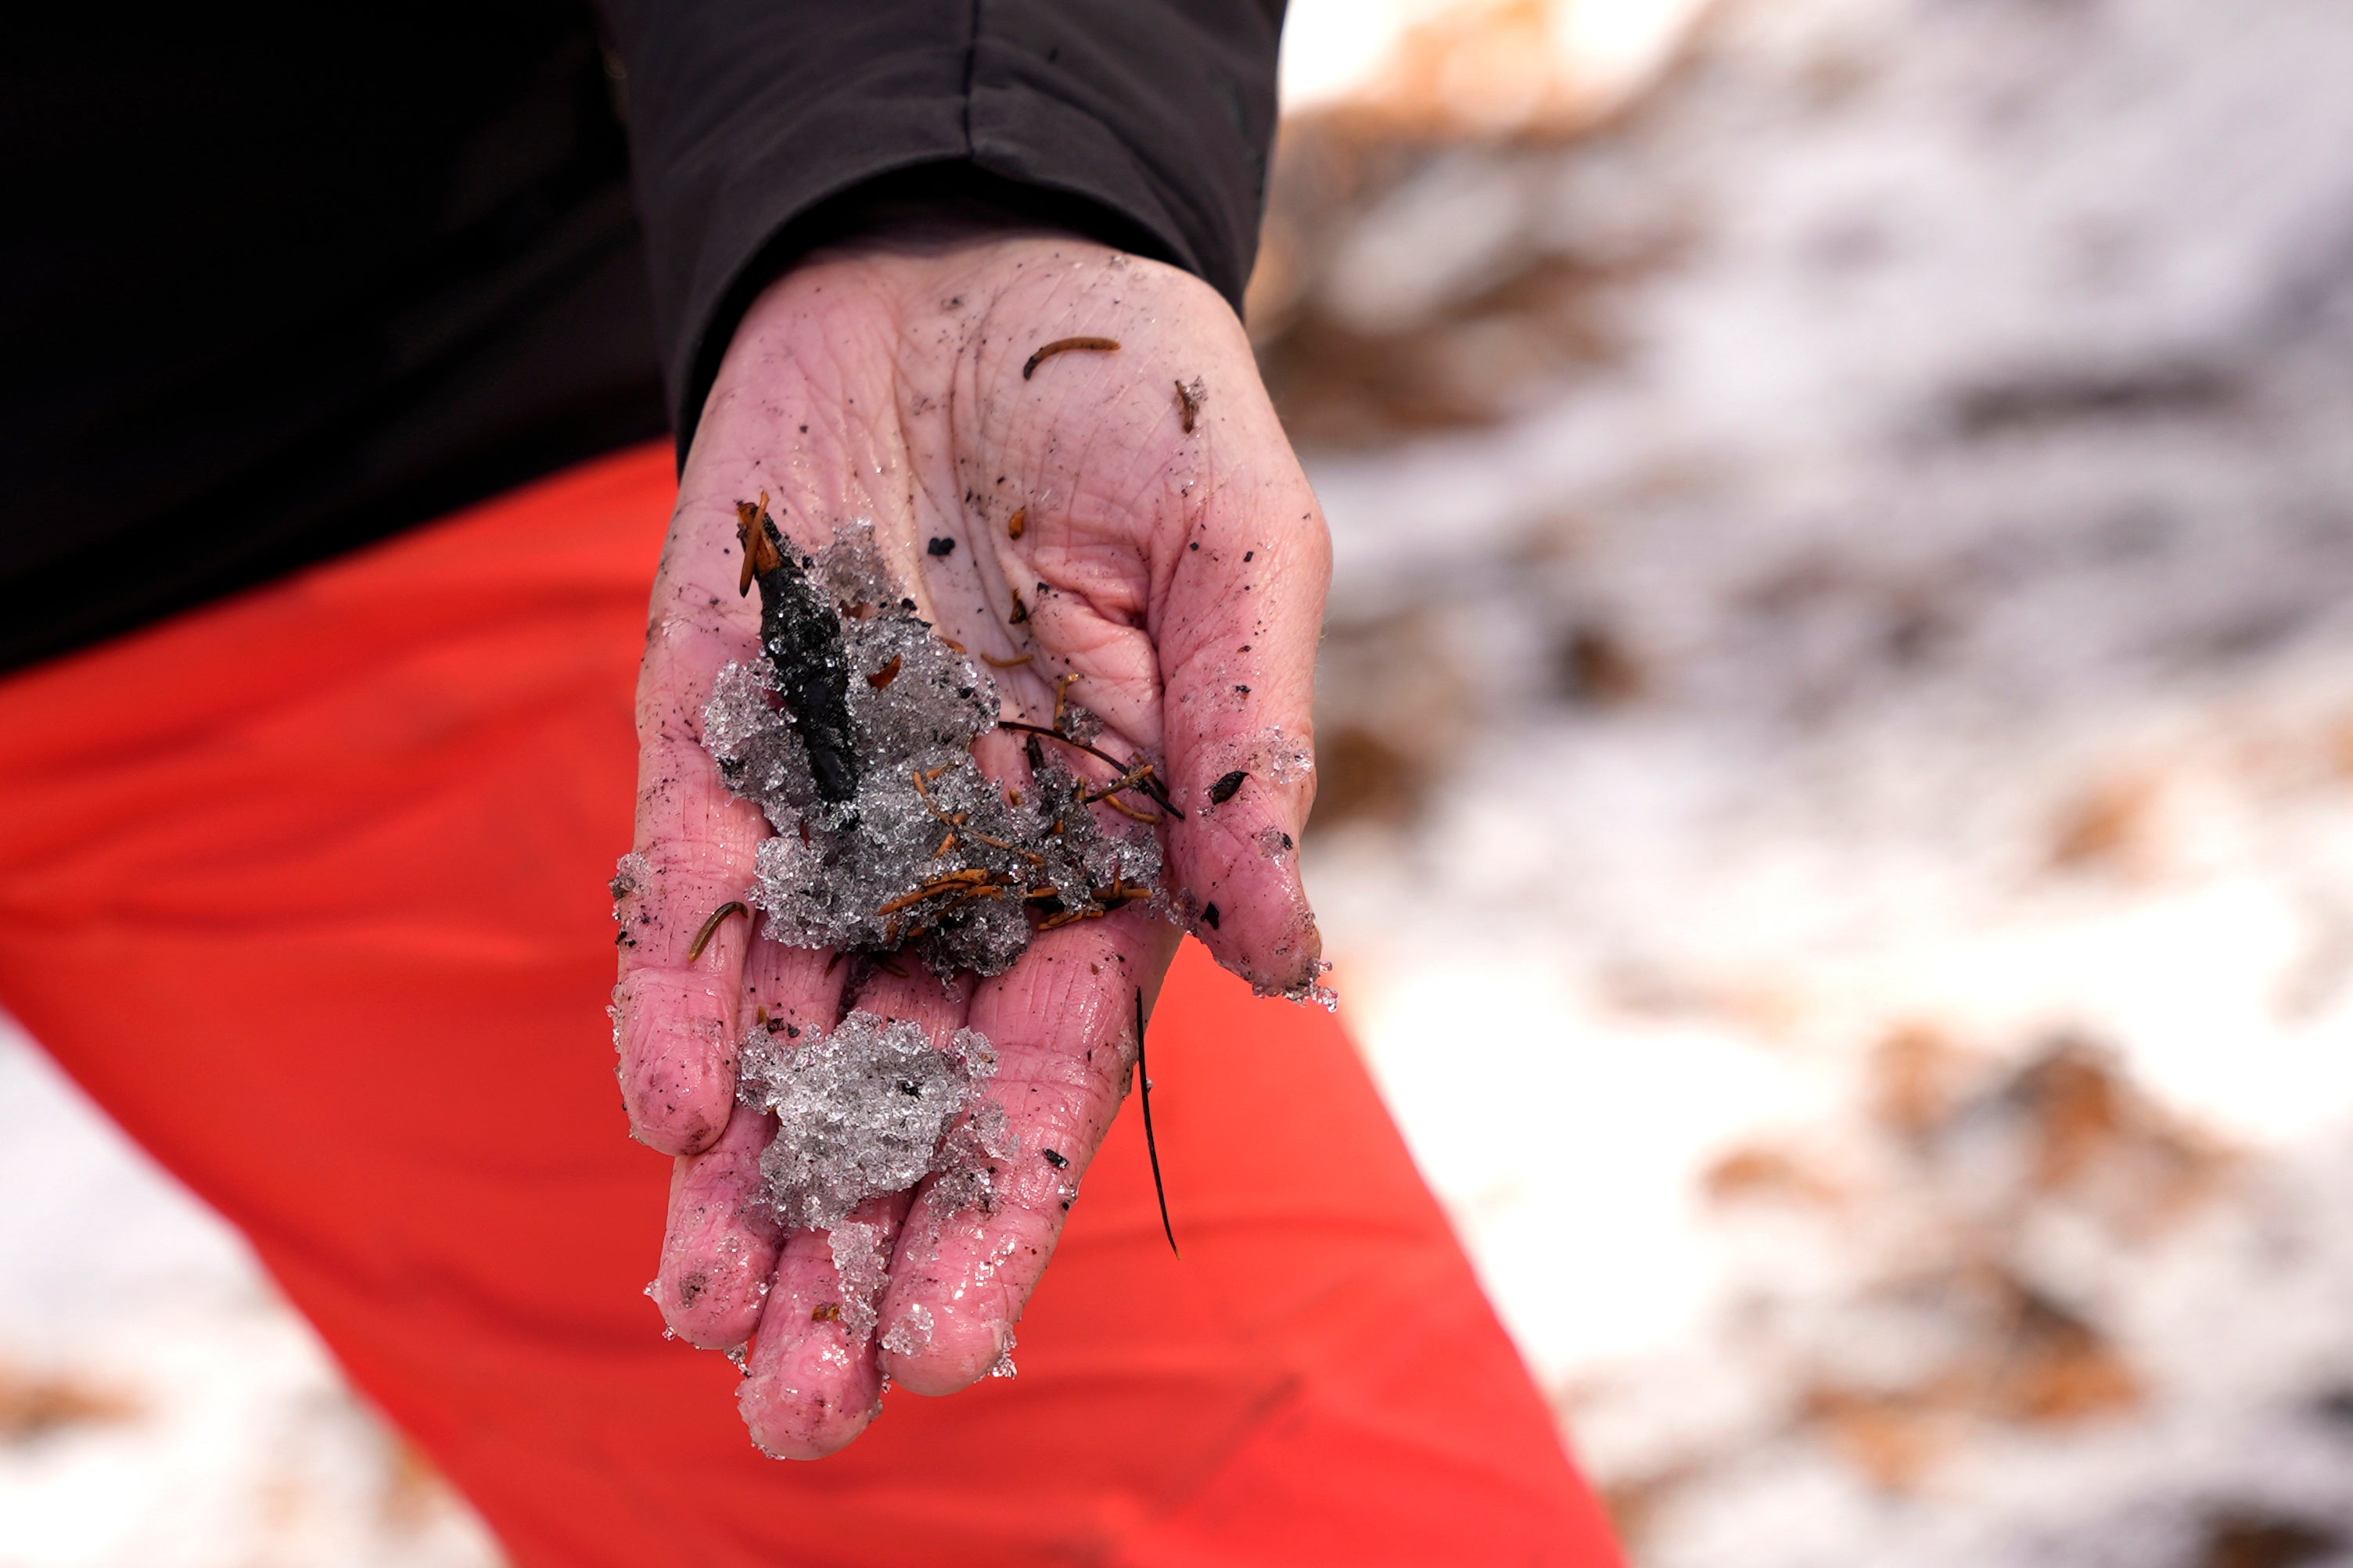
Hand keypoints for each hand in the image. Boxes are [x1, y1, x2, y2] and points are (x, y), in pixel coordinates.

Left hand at [610, 220, 1330, 1456]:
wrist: (971, 264)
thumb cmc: (1142, 410)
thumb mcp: (1241, 554)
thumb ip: (1251, 753)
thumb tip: (1286, 955)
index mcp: (1103, 856)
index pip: (1051, 1068)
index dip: (1000, 1203)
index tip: (950, 1340)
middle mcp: (960, 863)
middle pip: (903, 1087)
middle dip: (850, 1246)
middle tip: (795, 1413)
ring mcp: (832, 804)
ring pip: (783, 1024)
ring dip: (742, 1173)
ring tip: (704, 1321)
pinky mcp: (715, 724)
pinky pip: (693, 874)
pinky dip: (681, 982)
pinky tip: (674, 1100)